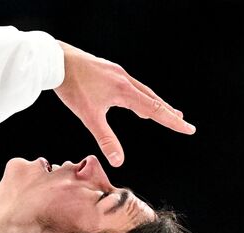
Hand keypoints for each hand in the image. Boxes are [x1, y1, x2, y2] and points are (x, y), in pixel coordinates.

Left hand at [53, 40, 194, 166]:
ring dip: (153, 102)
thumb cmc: (71, 87)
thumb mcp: (89, 117)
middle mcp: (124, 79)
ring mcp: (116, 72)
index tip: (188, 128)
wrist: (55, 60)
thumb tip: (119, 161)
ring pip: (141, 90)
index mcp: (124, 91)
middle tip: (181, 120)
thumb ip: (105, 139)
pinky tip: (132, 97)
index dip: (172, 121)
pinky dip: (138, 94)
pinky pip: (129, 84)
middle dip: (167, 111)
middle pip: (152, 98)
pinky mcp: (108, 69)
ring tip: (162, 110)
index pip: (155, 109)